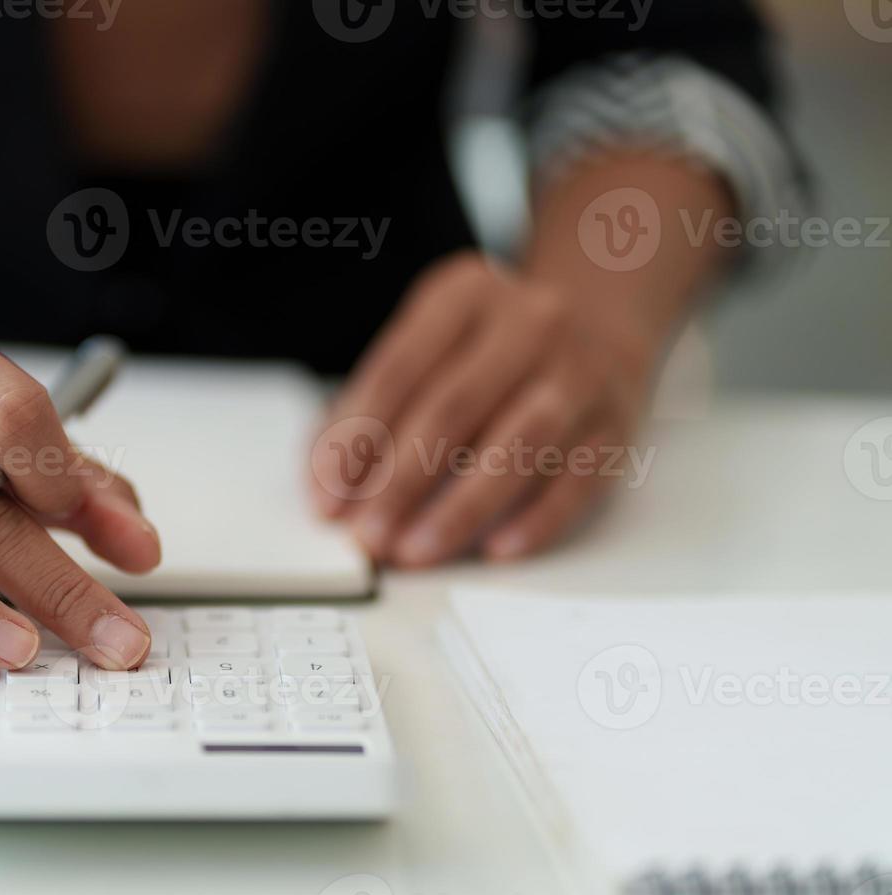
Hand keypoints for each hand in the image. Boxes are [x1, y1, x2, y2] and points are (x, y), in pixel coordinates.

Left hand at [312, 253, 659, 565]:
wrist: (599, 319)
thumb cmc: (494, 346)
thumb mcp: (432, 344)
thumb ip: (374, 406)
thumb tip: (328, 484)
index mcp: (464, 294)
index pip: (396, 373)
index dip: (355, 441)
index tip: (328, 497)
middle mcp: (529, 322)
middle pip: (451, 410)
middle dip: (400, 482)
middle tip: (367, 535)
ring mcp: (580, 369)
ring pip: (516, 445)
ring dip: (459, 508)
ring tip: (415, 550)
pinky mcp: (616, 421)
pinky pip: (577, 477)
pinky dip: (535, 519)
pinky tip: (496, 549)